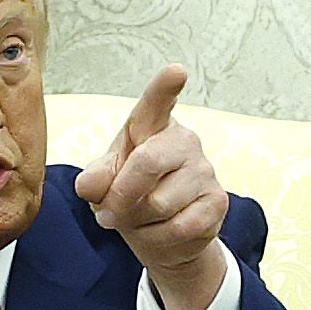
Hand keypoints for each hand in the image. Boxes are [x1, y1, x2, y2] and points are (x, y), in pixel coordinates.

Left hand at [79, 66, 231, 309]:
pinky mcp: (217, 201)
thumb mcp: (102, 185)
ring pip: (160, 203)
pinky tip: (158, 232)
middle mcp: (183, 141)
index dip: (165, 87)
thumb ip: (93, 181)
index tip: (177, 71)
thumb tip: (93, 185)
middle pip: (147, 163)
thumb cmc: (130, 195)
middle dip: (121, 195)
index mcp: (151, 127)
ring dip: (138, 222)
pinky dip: (157, 238)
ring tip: (138, 220)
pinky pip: (178, 226)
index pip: (157, 103)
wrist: (162, 236)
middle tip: (108, 214)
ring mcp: (205, 170)